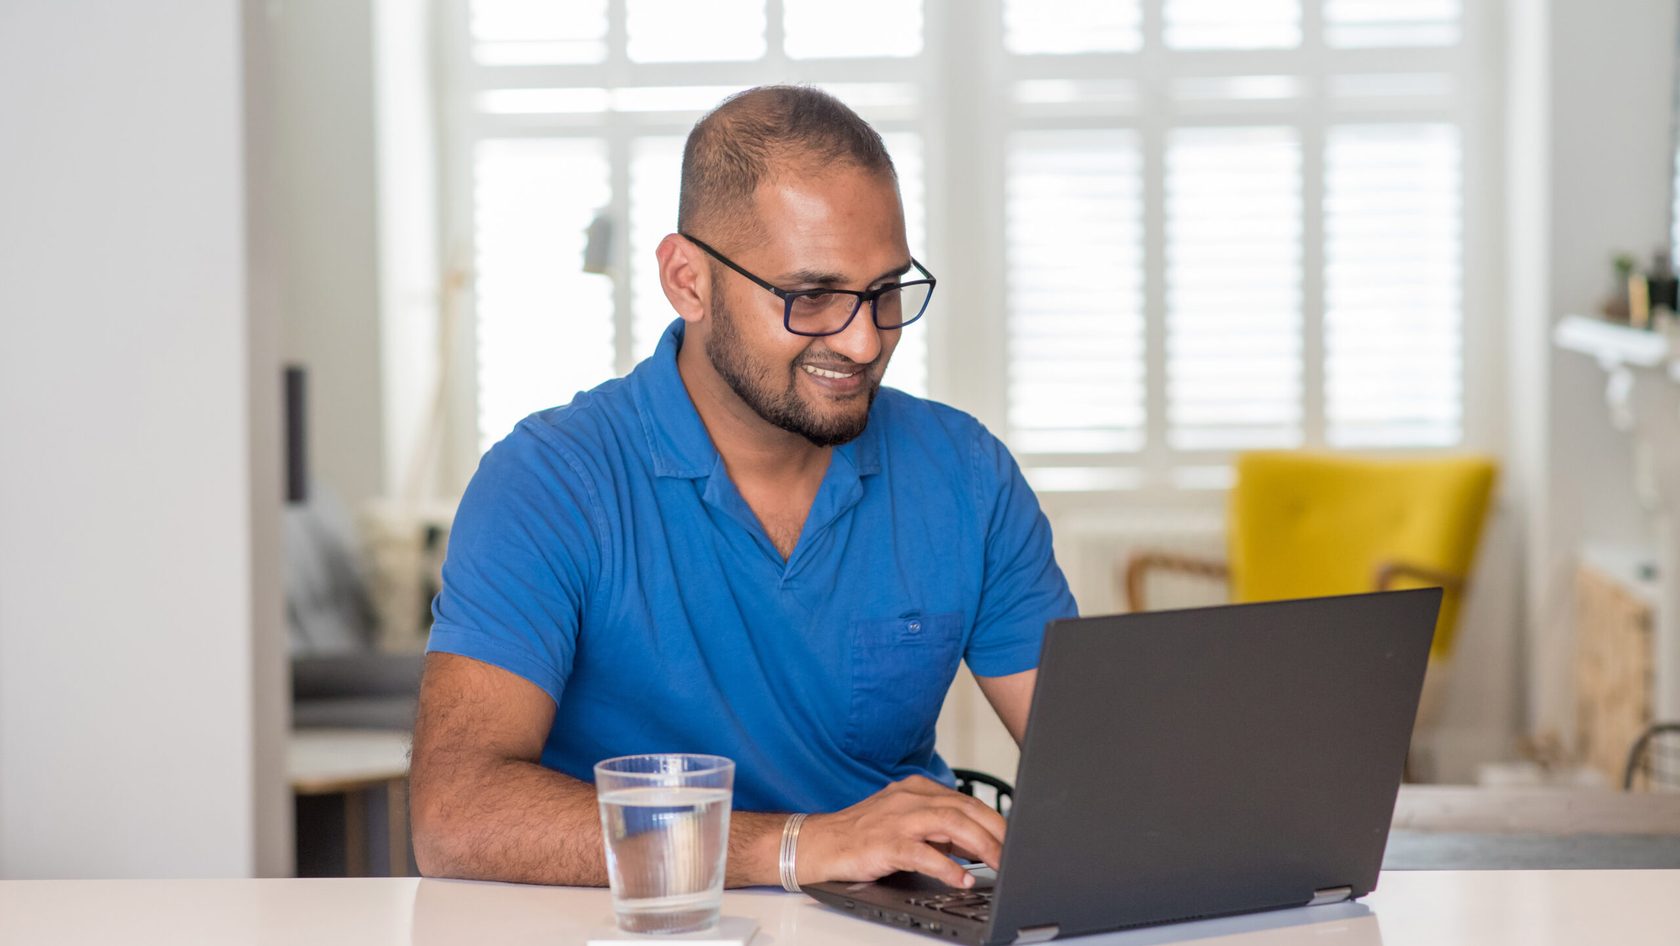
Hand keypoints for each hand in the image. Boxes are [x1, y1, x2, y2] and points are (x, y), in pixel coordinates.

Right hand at [795, 775, 1007, 888]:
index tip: (1016, 838)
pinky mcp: (885, 843)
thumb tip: (979, 845)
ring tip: (1000, 865)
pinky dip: (946, 867)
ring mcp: (897, 819)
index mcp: (916, 789)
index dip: (996, 820)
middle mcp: (909, 798)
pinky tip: (961, 879)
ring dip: (981, 845)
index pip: (966, 800)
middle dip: (996, 832)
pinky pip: (923, 853)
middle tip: (1017, 854)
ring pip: (950, 824)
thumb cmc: (863, 834)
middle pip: (964, 809)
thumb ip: (940, 830)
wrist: (818, 843)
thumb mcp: (906, 823)